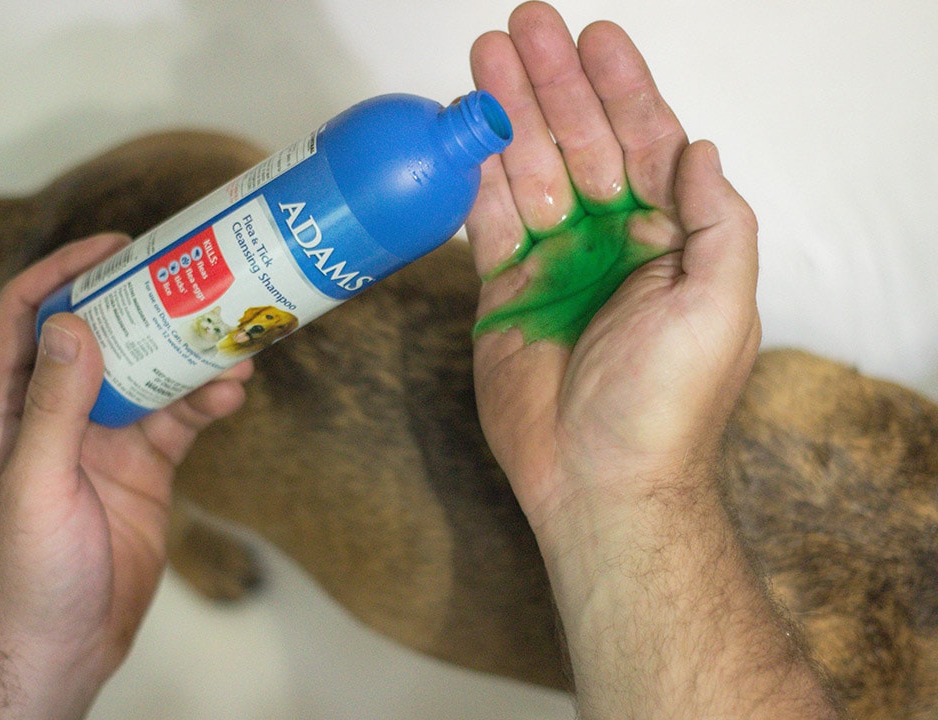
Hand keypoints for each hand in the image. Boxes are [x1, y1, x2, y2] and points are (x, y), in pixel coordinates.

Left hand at [0, 233, 251, 718]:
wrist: (60, 647)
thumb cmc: (24, 574)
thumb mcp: (32, 484)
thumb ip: (51, 406)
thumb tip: (72, 325)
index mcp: (12, 406)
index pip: (31, 317)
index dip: (66, 272)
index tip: (116, 247)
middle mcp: (59, 411)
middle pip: (103, 335)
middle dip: (144, 302)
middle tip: (192, 275)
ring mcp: (106, 438)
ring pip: (151, 374)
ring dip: (189, 355)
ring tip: (231, 340)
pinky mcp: (147, 467)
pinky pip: (181, 420)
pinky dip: (206, 402)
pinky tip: (230, 393)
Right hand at [467, 2, 759, 534]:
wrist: (600, 482)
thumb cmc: (667, 404)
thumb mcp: (720, 307)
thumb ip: (716, 222)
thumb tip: (701, 150)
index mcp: (666, 238)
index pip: (644, 141)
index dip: (621, 87)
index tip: (594, 36)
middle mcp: (610, 242)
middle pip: (578, 143)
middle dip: (551, 84)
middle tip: (521, 25)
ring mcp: (554, 264)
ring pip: (526, 172)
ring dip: (505, 115)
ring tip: (483, 58)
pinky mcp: (506, 292)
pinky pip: (487, 223)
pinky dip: (475, 180)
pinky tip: (465, 133)